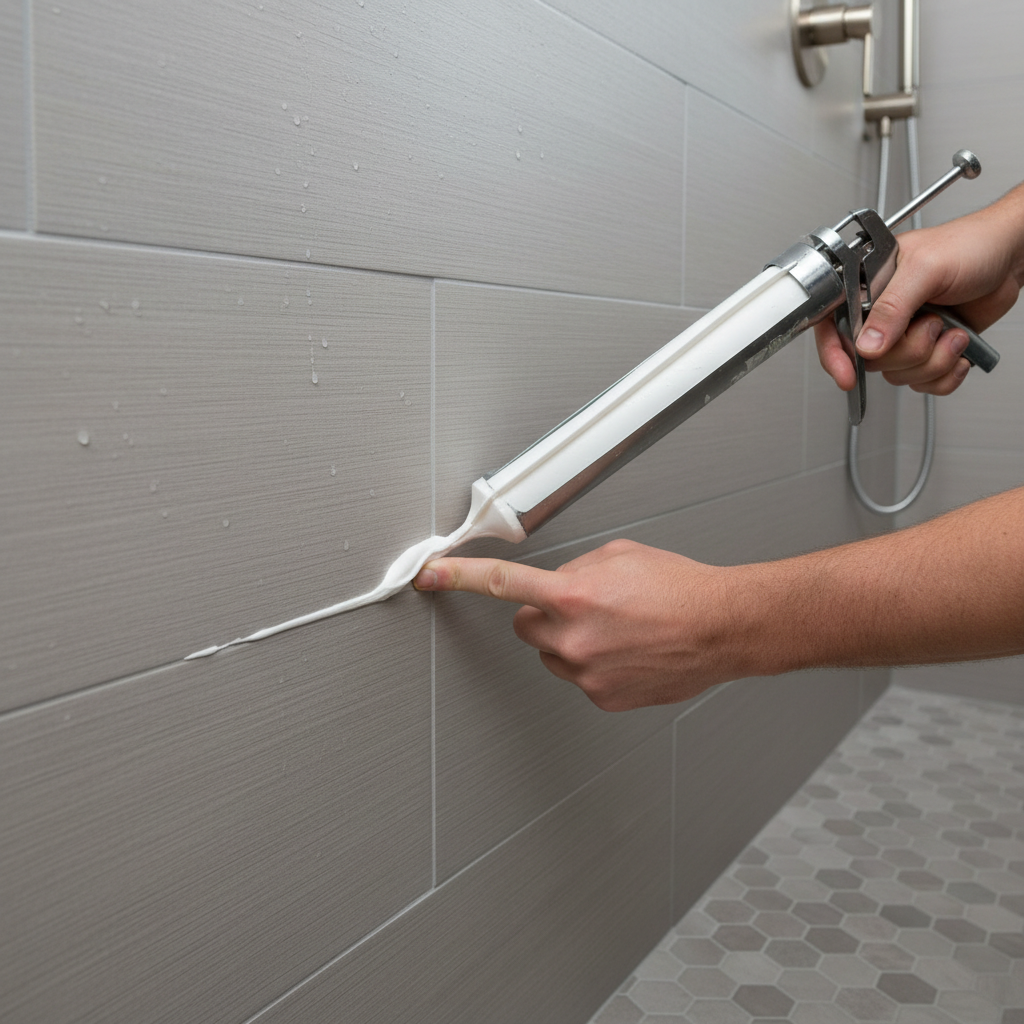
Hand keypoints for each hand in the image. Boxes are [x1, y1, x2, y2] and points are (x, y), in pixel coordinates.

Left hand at [413, 539, 744, 710]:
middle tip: (582, 607)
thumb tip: (555, 583)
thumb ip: (574, 569)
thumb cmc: (679, 587)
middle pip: (525, 626)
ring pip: (553, 654)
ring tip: (616, 630)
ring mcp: (586, 673)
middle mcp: (573, 637)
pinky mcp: (602, 697)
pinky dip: (595, 665)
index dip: (459, 577)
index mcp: (573, 594)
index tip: (431, 575)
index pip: (501, 584)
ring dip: (571, 641)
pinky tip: (627, 652)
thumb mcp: (618, 556)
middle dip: (544, 614)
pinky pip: (580, 677)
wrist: (721, 627)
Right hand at [815, 186, 1023, 394]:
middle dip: (908, 352)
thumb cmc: (971, 245)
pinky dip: (946, 374)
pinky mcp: (929, 351)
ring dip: (933, 360)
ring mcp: (906, 335)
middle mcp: (883, 314)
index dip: (834, 354)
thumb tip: (867, 344)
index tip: (847, 376)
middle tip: (932, 324)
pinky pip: (924, 383)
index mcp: (867, 287)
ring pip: (898, 375)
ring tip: (951, 329)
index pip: (832, 326)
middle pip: (870, 360)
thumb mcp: (926, 269)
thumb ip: (893, 307)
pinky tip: (958, 349)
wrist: (1011, 257)